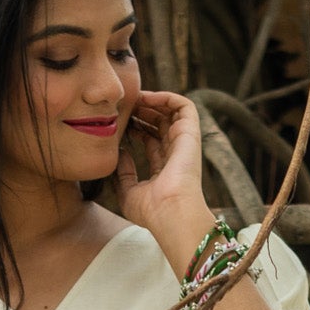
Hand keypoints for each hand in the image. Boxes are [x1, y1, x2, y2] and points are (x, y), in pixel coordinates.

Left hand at [115, 91, 213, 267]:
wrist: (170, 213)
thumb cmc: (151, 211)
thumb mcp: (128, 193)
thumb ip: (124, 173)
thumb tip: (121, 152)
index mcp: (164, 168)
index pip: (151, 141)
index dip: (136, 128)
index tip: (119, 122)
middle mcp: (175, 154)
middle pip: (160, 124)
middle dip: (142, 112)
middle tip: (124, 106)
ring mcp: (184, 144)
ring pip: (171, 112)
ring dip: (153, 101)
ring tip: (134, 98)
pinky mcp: (190, 134)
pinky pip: (183, 106)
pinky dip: (166, 97)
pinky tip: (147, 97)